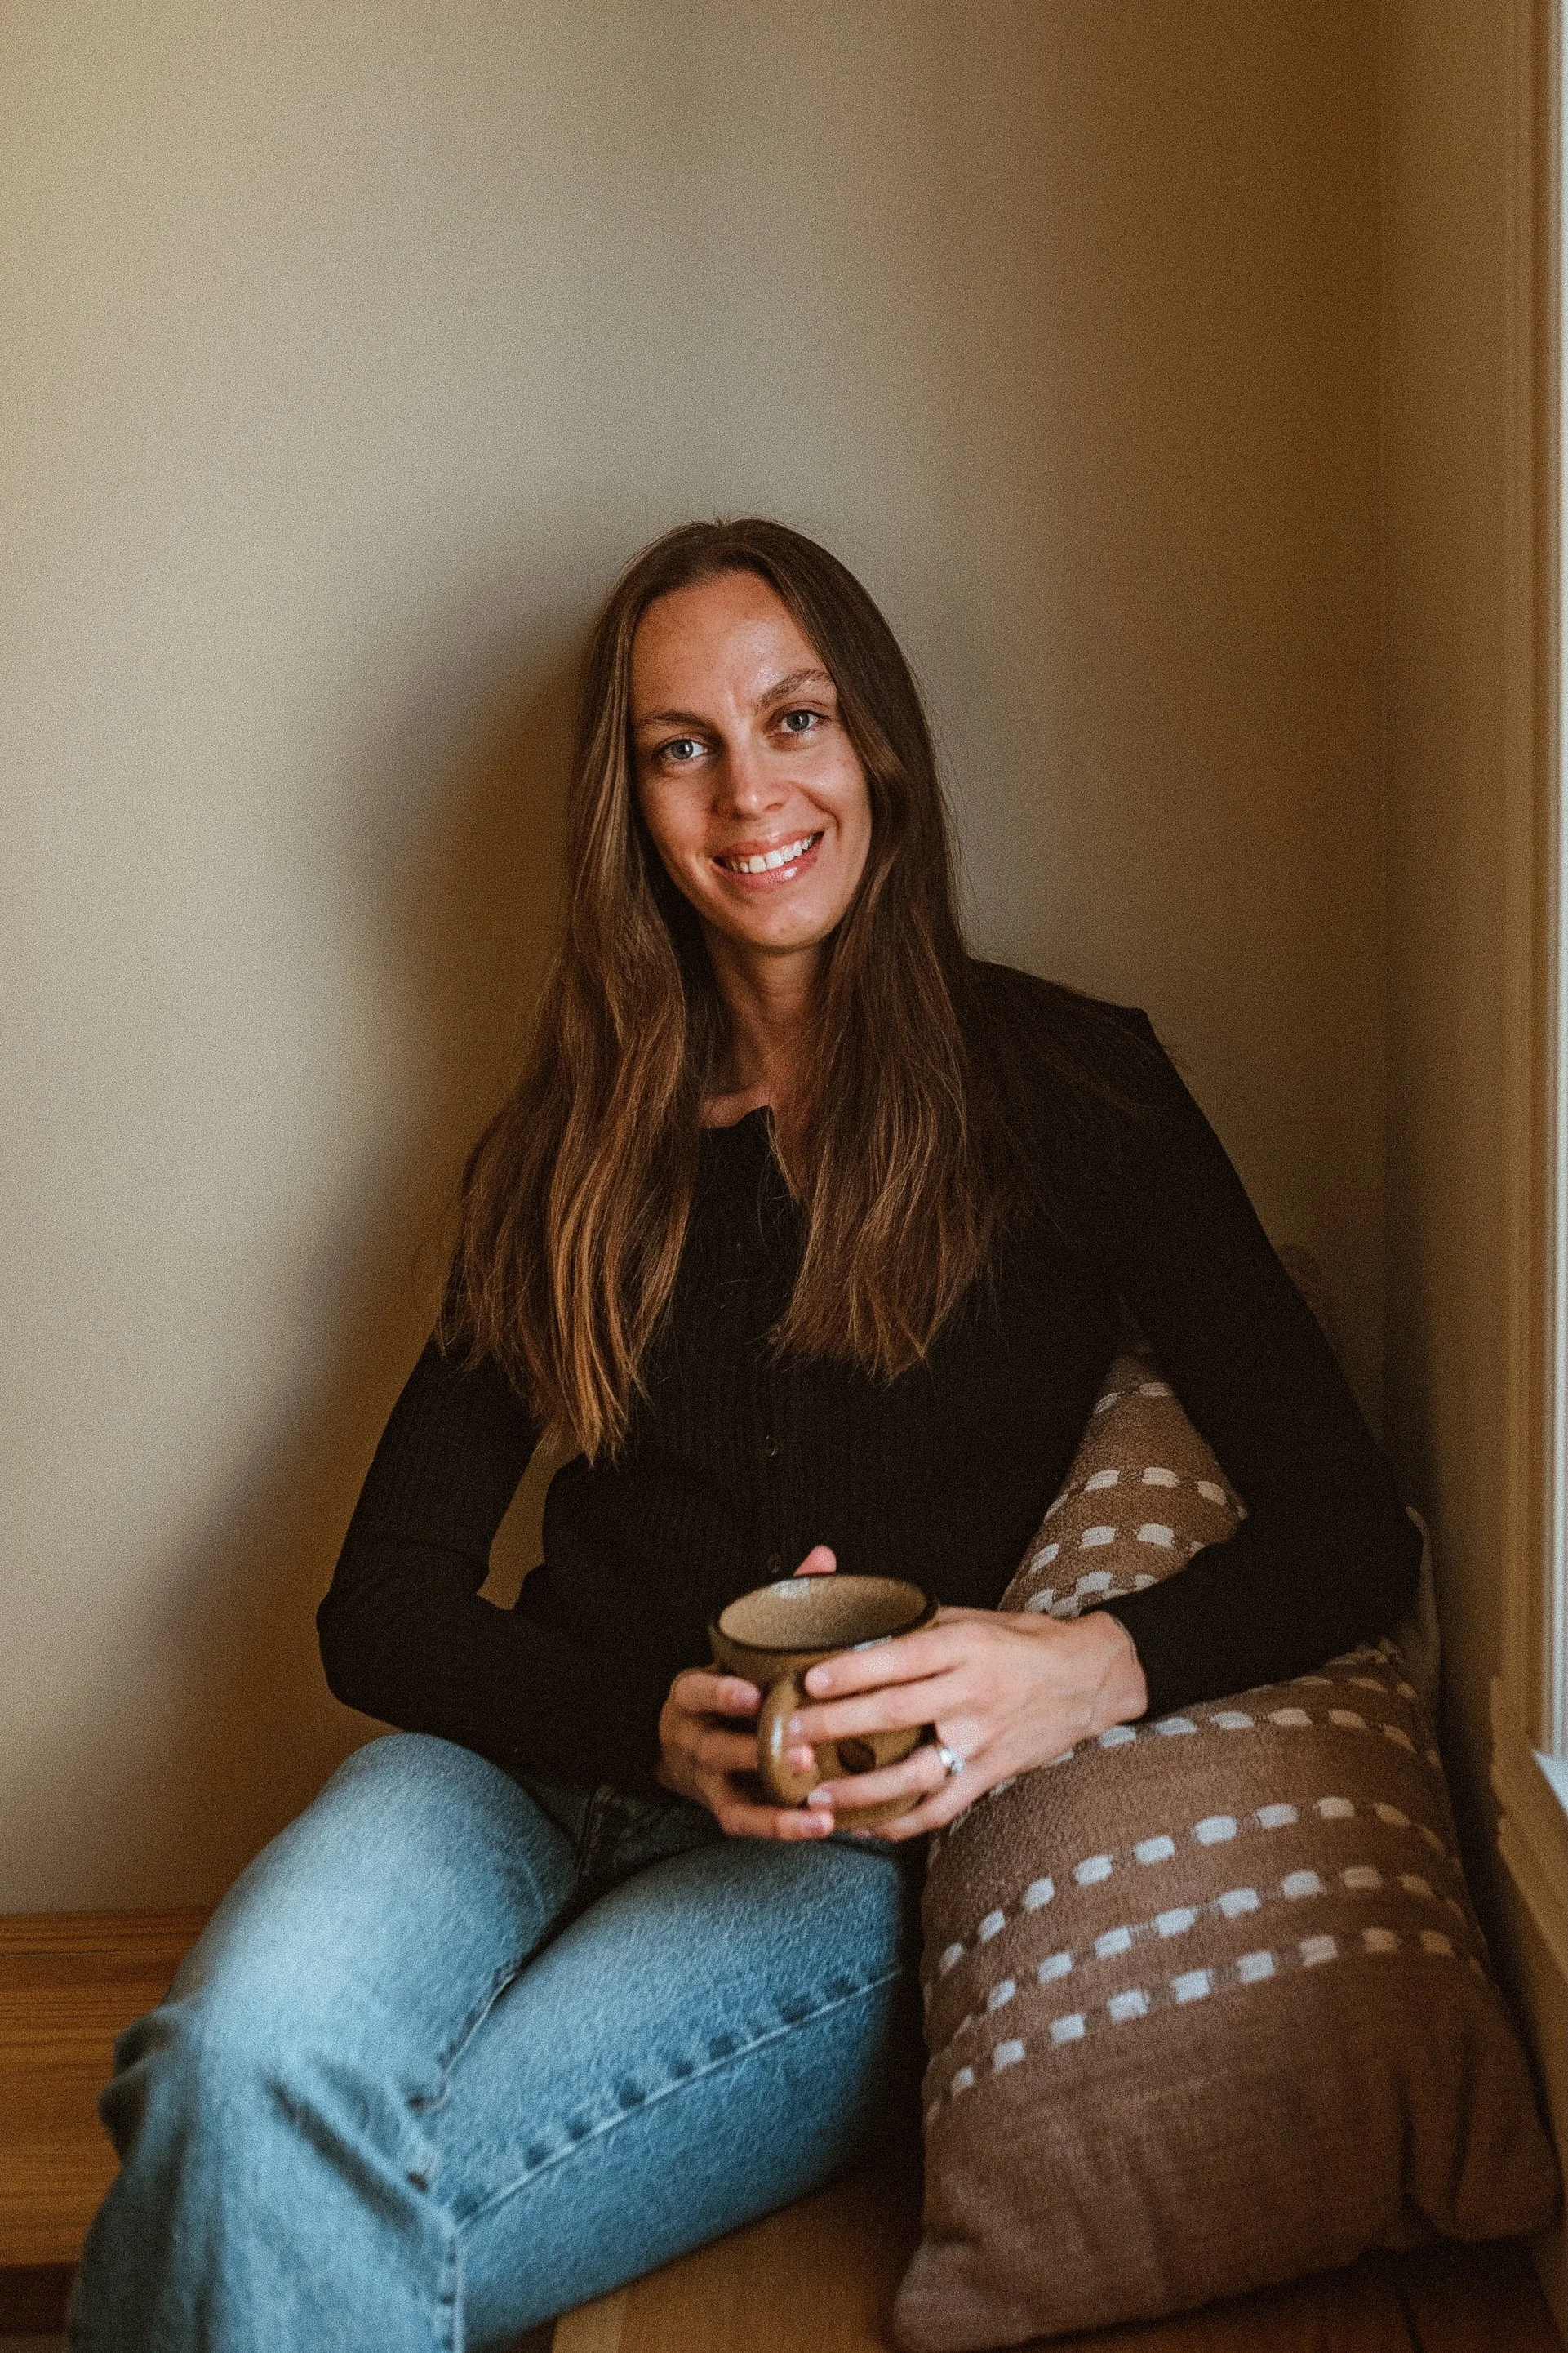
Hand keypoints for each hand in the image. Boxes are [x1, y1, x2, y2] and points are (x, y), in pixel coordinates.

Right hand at [655, 1546, 839, 1838]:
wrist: (687, 1741)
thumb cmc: (731, 1683)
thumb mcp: (742, 1646)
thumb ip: (778, 1605)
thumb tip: (825, 1556)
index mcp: (692, 1690)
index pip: (696, 1689)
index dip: (721, 1693)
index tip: (754, 1692)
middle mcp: (691, 1735)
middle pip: (716, 1746)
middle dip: (757, 1750)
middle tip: (804, 1750)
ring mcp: (703, 1777)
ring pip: (732, 1792)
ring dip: (777, 1799)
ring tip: (820, 1797)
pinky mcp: (721, 1808)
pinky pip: (746, 1823)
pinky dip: (782, 1827)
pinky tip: (822, 1827)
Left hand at [785, 1604, 1147, 1840]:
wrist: (1091, 1677)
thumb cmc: (1023, 1641)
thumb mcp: (974, 1618)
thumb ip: (920, 1626)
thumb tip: (856, 1626)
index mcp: (965, 1647)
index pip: (900, 1658)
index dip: (853, 1670)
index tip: (808, 1678)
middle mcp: (972, 1693)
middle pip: (895, 1713)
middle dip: (836, 1727)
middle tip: (788, 1736)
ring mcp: (983, 1739)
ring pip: (915, 1772)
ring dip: (861, 1789)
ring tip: (816, 1796)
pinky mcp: (992, 1773)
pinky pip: (944, 1806)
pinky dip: (905, 1822)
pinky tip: (868, 1828)